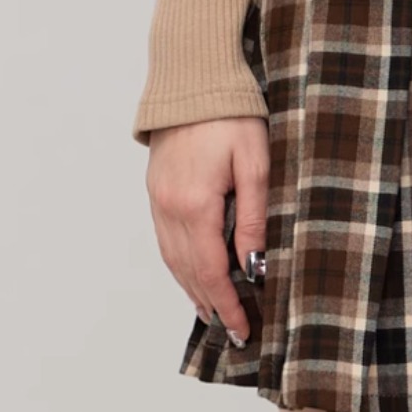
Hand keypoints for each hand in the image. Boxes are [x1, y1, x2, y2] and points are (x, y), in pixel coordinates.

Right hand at [146, 114, 269, 345]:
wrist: (193, 80)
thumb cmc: (231, 116)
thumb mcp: (255, 164)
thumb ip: (254, 217)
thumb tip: (254, 265)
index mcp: (194, 204)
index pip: (210, 271)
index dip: (228, 304)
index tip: (244, 329)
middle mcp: (169, 208)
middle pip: (188, 272)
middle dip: (212, 305)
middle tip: (234, 332)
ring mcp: (158, 201)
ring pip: (173, 260)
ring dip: (193, 290)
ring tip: (214, 313)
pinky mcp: (156, 191)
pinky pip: (166, 241)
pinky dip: (180, 266)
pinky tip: (193, 275)